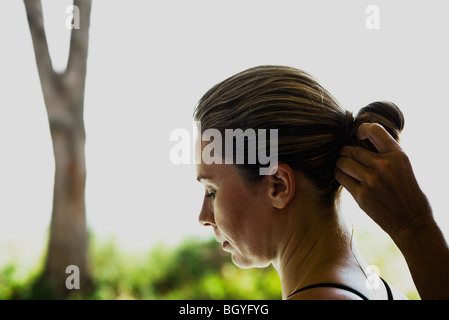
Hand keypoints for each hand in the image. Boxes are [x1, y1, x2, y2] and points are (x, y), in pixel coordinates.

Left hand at [335, 123, 432, 239]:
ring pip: (343, 162)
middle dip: (345, 152)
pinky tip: (344, 176)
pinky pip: (341, 177)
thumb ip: (386, 153)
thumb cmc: (408, 192)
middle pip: (351, 149)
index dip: (362, 129)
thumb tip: (362, 139)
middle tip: (345, 155)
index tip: (358, 136)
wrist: (412, 222)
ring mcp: (371, 181)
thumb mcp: (404, 166)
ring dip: (340, 163)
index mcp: (398, 155)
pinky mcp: (361, 195)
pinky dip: (340, 175)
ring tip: (343, 165)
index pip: (374, 130)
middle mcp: (384, 165)